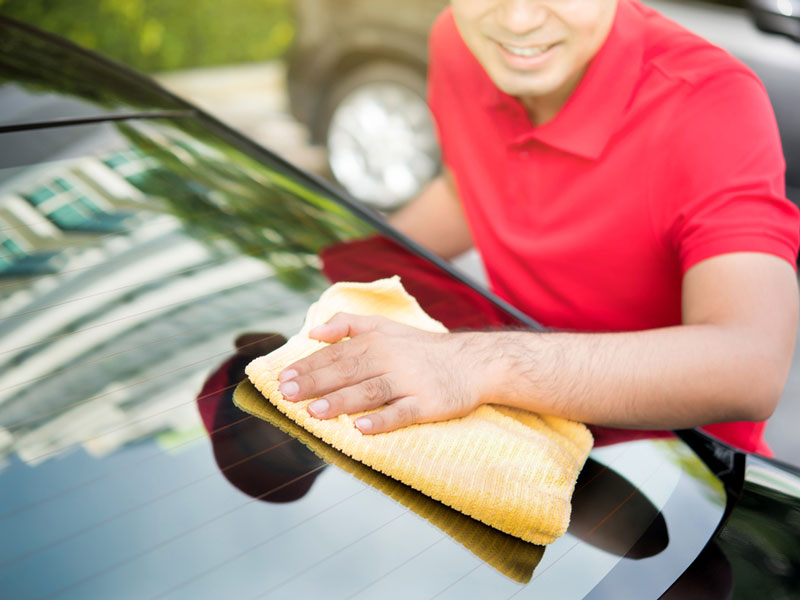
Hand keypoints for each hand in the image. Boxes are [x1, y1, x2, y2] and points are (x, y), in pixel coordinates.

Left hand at [277, 313, 488, 433]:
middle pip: (347, 371)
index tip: (283, 379)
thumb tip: (314, 330)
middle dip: (315, 383)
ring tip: (314, 412)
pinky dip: (382, 420)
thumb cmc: (422, 348)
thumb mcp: (386, 327)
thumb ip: (349, 324)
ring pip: (370, 391)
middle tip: (287, 395)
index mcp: (376, 342)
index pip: (336, 354)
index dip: (308, 367)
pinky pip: (402, 413)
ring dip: (341, 401)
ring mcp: (409, 382)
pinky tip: (362, 428)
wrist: (472, 362)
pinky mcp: (428, 404)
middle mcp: (390, 359)